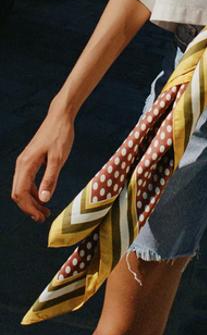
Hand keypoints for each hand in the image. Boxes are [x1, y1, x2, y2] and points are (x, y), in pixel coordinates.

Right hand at [12, 105, 74, 222]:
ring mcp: (25, 162)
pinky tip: (44, 196)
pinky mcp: (30, 160)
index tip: (41, 217)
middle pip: (18, 193)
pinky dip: (34, 191)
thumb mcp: (58, 158)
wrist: (60, 117)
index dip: (29, 208)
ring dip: (31, 200)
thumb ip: (50, 178)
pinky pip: (27, 180)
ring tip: (45, 210)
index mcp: (26, 165)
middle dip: (29, 207)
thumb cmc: (60, 135)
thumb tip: (44, 199)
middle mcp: (21, 164)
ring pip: (22, 187)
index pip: (21, 193)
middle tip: (43, 217)